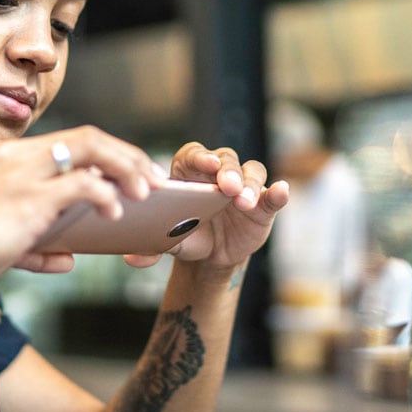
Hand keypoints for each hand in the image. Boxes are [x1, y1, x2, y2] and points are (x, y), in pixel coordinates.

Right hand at [0, 126, 164, 298]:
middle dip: (126, 155)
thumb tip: (71, 258)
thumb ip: (36, 245)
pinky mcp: (26, 197)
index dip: (105, 153)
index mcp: (2, 155)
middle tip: (154, 177)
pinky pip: (82, 185)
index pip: (67, 140)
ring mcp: (19, 172)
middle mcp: (12, 154)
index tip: (130, 171)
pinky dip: (107, 195)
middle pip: (87, 136)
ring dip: (127, 169)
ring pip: (90, 150)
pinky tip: (116, 214)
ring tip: (148, 191)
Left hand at [125, 142, 288, 270]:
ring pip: (250, 172)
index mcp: (190, 172)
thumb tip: (131, 258)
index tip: (205, 163)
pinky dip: (278, 192)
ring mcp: (243, 185)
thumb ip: (151, 246)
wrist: (210, 255)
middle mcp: (218, 173)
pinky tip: (280, 192)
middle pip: (226, 159)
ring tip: (243, 201)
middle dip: (227, 171)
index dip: (200, 155)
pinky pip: (272, 193)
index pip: (194, 153)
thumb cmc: (186, 236)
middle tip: (225, 186)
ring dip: (248, 183)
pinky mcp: (263, 202)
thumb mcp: (168, 241)